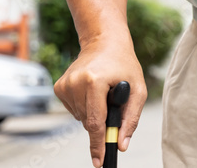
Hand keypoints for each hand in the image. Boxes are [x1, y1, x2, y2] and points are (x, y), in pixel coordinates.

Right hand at [54, 38, 146, 166]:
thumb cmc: (124, 64)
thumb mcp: (138, 89)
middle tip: (113, 105)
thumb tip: (122, 144)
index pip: (95, 122)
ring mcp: (64, 85)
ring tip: (103, 91)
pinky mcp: (58, 87)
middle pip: (88, 122)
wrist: (104, 42)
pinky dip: (85, 106)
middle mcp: (75, 83)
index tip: (99, 162)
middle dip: (102, 122)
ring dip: (94, 112)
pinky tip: (92, 90)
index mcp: (94, 82)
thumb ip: (131, 118)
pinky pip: (74, 110)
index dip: (98, 144)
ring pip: (81, 118)